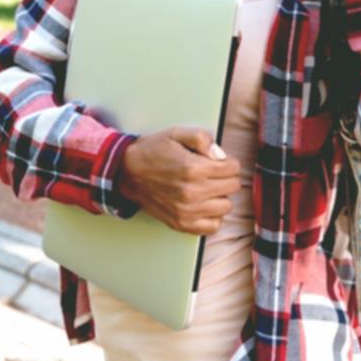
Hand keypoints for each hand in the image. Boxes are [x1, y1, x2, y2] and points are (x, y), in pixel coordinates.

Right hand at [117, 126, 240, 234]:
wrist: (126, 172)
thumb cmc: (152, 152)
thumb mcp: (176, 134)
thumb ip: (202, 138)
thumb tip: (220, 154)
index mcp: (193, 169)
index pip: (233, 169)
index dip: (228, 161)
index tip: (218, 161)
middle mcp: (192, 192)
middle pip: (232, 187)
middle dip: (226, 177)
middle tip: (212, 172)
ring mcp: (187, 211)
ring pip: (226, 206)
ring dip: (220, 196)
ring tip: (207, 188)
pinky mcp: (181, 223)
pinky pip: (213, 226)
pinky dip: (212, 216)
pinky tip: (204, 204)